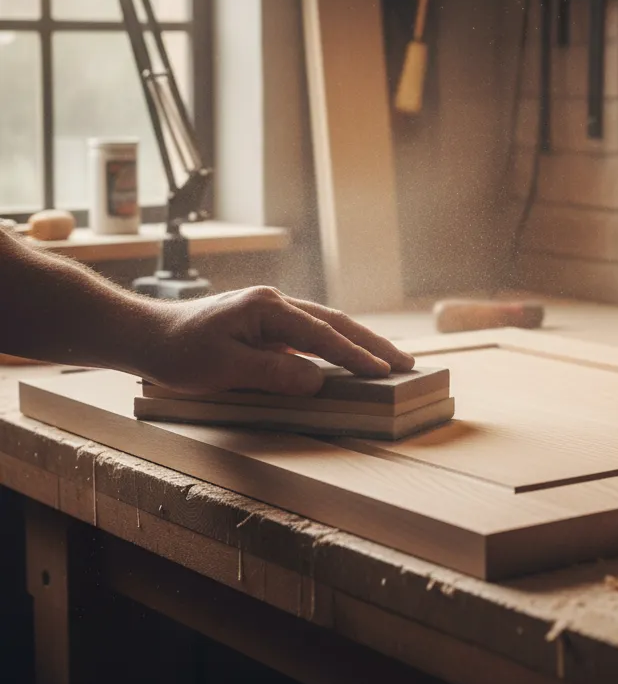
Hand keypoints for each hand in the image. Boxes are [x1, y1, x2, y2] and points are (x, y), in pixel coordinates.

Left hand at [144, 286, 414, 395]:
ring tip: (389, 360)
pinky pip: (312, 334)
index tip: (384, 371)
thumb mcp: (223, 368)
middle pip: (335, 322)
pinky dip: (337, 346)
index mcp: (267, 307)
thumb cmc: (179, 351)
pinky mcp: (268, 325)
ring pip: (327, 325)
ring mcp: (273, 312)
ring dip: (358, 342)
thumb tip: (318, 380)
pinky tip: (350, 358)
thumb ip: (273, 373)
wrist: (147, 334)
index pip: (322, 334)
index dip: (355, 355)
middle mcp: (275, 303)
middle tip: (405, 363)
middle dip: (371, 343)